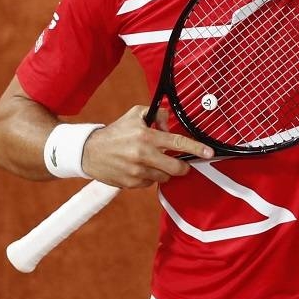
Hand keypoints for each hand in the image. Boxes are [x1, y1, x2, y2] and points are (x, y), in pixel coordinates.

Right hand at [80, 105, 213, 187]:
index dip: (196, 148)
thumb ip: (157, 115)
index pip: (177, 142)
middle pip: (176, 168)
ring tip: (150, 162)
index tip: (209, 153)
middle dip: (182, 167)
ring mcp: (137, 172)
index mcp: (146, 136)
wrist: (90, 152)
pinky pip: (150, 183)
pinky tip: (139, 168)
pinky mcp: (131, 184)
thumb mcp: (135, 114)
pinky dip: (149, 177)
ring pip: (164, 177)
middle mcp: (143, 155)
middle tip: (181, 163)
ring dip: (163, 171)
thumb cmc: (116, 132)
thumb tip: (171, 126)